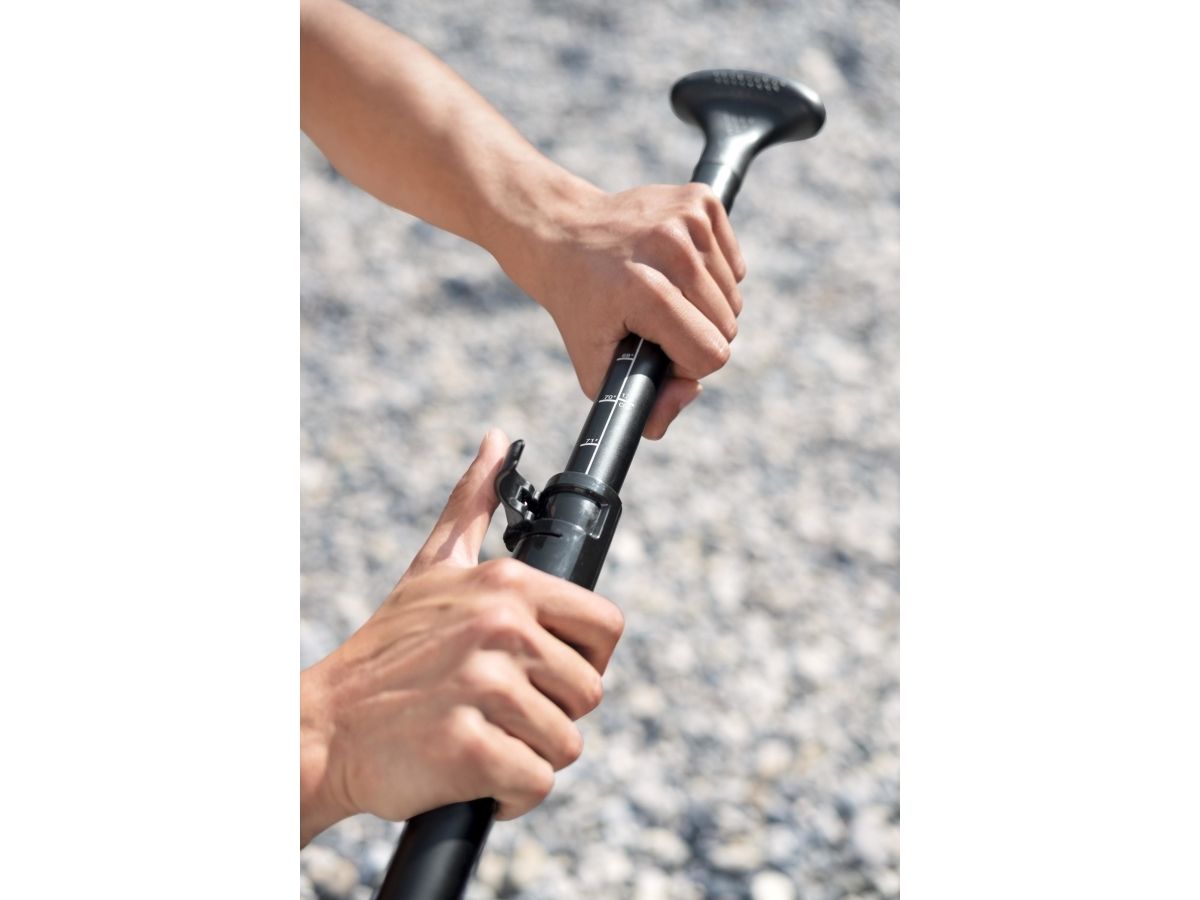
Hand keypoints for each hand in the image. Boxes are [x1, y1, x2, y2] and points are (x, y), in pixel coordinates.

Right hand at [300, 430, 624, 844]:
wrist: (324, 729)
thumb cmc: (387, 652)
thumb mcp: (431, 569)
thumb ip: (472, 505)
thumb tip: (496, 441)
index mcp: (507, 586)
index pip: (606, 627)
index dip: (585, 659)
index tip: (548, 674)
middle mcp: (502, 628)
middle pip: (589, 694)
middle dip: (550, 715)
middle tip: (498, 712)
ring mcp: (484, 687)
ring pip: (566, 745)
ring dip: (528, 757)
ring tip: (481, 739)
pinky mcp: (469, 749)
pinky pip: (534, 784)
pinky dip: (509, 795)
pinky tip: (474, 776)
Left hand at [494, 182, 746, 439]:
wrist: (561, 232)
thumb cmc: (580, 303)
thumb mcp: (594, 362)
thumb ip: (638, 398)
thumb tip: (688, 393)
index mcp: (647, 292)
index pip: (711, 352)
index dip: (687, 364)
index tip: (659, 350)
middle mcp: (673, 249)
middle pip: (727, 326)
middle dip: (696, 334)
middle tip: (656, 321)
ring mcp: (689, 219)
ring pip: (733, 296)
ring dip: (705, 305)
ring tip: (662, 292)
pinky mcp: (701, 199)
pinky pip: (734, 265)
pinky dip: (712, 275)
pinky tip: (674, 268)